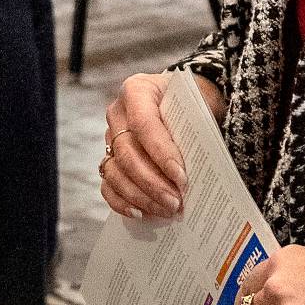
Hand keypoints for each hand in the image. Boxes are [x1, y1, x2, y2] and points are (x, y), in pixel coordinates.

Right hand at [98, 71, 220, 220]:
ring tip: (166, 210)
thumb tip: (194, 172)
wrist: (185, 102)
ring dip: (140, 196)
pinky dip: (121, 201)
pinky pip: (107, 184)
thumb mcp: (198, 105)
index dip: (161, 154)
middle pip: (127, 152)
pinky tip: (141, 214)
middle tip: (176, 203)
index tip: (182, 178)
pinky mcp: (110, 158)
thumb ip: (193, 130)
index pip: (143, 125)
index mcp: (137, 90)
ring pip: (115, 171)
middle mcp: (117, 113)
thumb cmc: (193, 102)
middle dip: (152, 183)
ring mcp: (110, 137)